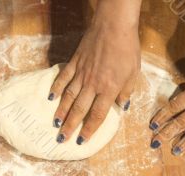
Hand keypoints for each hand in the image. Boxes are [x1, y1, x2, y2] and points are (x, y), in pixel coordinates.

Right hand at [49, 0, 141, 144]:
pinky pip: (63, 78)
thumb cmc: (127, 49)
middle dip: (70, 126)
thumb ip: (126, 92)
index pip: (97, 115)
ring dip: (61, 112)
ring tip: (55, 123)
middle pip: (79, 110)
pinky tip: (51, 98)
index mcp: (109, 89)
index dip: (89, 130)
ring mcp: (81, 73)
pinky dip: (56, 88)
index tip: (81, 141)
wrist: (114, 26)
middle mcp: (92, 85)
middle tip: (61, 139)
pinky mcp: (74, 63)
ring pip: (69, 97)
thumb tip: (121, 107)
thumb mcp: (133, 73)